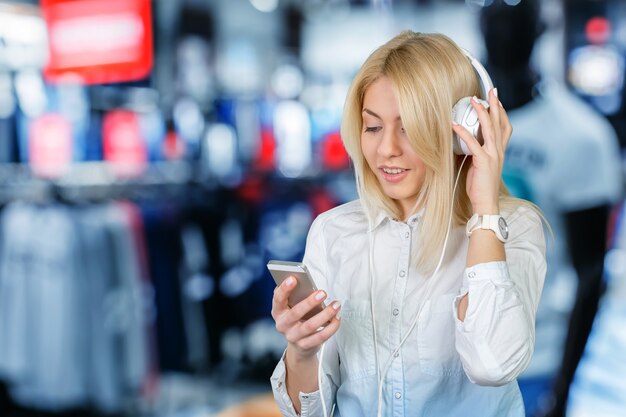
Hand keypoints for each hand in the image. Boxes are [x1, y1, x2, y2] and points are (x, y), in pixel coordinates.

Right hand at [271, 276, 341, 361]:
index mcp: (278, 311)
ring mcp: (293, 337)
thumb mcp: (293, 307)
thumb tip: (307, 284)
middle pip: (295, 313)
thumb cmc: (298, 318)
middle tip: (323, 293)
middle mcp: (283, 325)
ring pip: (310, 326)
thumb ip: (297, 296)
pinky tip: (338, 317)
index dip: (284, 289)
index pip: (277, 299)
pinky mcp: (305, 346)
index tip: (293, 278)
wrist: (299, 344)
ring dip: (325, 314)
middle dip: (309, 302)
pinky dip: (331, 326)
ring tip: (336, 304)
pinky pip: (321, 336)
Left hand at [452, 88, 511, 213]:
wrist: (486, 204)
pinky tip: (455, 125)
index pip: (505, 127)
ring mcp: (493, 156)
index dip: (502, 112)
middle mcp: (499, 151)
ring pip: (490, 129)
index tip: (496, 100)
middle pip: (500, 123)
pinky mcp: (484, 162)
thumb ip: (477, 152)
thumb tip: (467, 142)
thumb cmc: (481, 187)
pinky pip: (474, 143)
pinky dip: (464, 133)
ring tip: (474, 101)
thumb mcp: (480, 166)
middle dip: (495, 105)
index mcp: (500, 152)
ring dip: (482, 113)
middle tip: (491, 91)